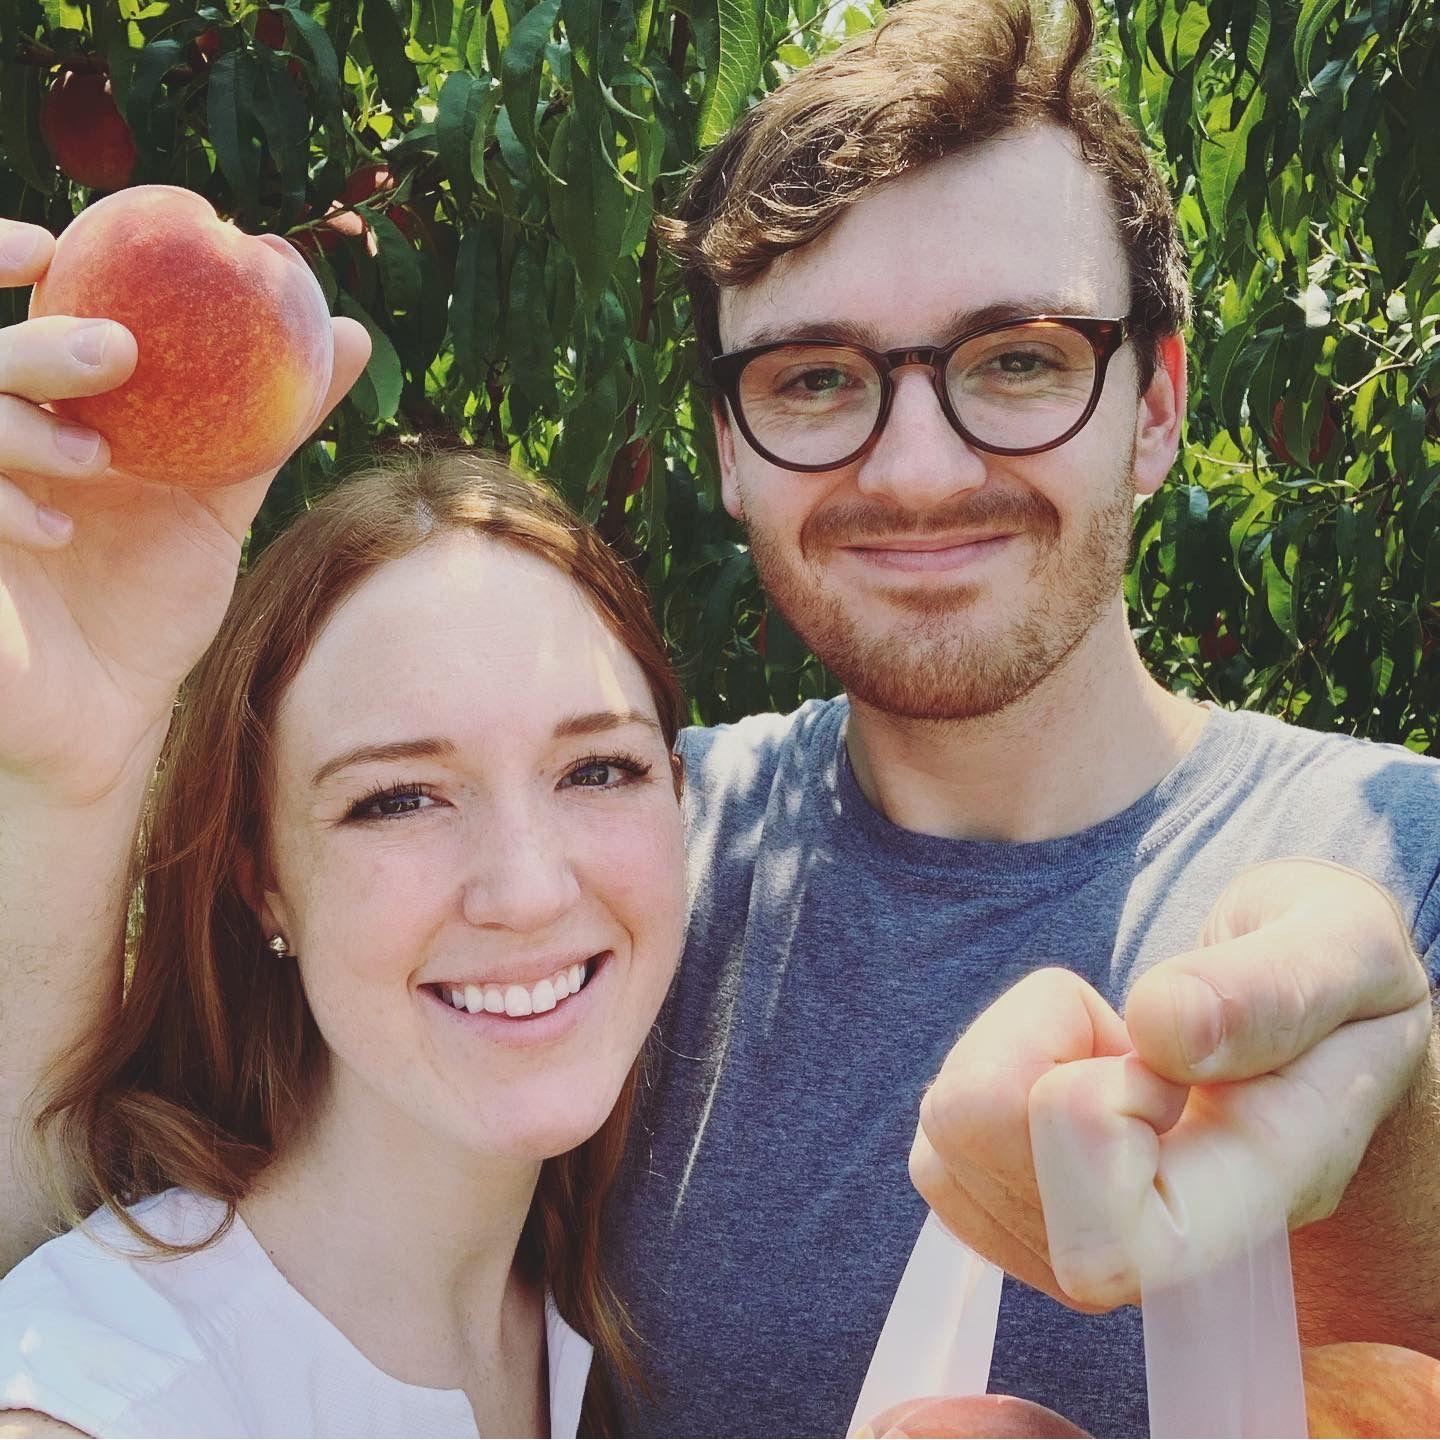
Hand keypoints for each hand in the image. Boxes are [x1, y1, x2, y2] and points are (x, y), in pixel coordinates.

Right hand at [0, 217, 370, 802]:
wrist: (111, 716)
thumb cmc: (151, 607)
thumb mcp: (216, 508)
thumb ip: (268, 425)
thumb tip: (346, 333)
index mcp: (46, 422)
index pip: (17, 323)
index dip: (8, 261)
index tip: (62, 243)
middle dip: (41, 346)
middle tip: (118, 353)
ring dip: (20, 425)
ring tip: (98, 462)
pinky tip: (57, 530)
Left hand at [909, 859, 1431, 1308]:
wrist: (1313, 1031)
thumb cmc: (1333, 985)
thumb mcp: (1345, 947)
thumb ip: (1272, 988)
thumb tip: (1162, 1029)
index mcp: (1256, 1201)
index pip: (1108, 1239)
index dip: (1095, 1104)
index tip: (1161, 1053)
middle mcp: (1156, 1258)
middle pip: (980, 1130)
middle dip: (1038, 1040)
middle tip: (1135, 1039)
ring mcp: (1072, 1247)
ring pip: (948, 1129)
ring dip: (1020, 1049)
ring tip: (1117, 1053)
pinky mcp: (1008, 1213)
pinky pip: (935, 1141)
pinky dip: (993, 1070)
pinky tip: (1077, 1073)